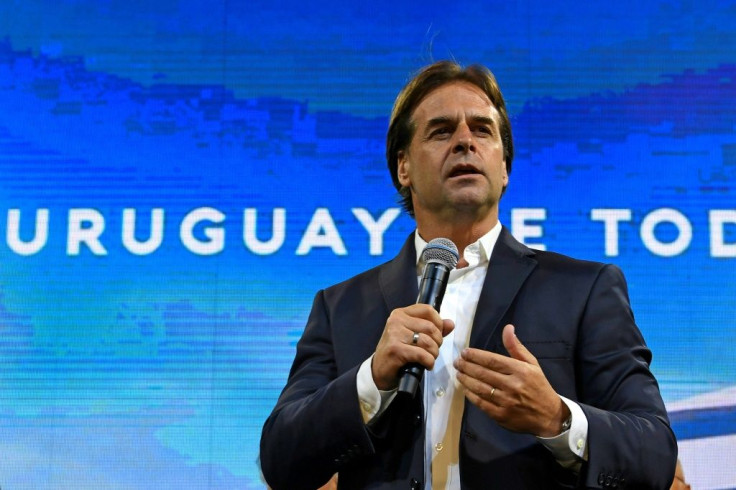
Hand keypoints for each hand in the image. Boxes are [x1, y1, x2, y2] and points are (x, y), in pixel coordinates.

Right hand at [372, 304, 453, 390]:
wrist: (379, 370)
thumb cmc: (398, 351)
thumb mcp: (414, 336)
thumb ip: (433, 328)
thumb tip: (450, 323)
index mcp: (400, 313)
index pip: (428, 310)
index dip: (438, 322)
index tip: (437, 334)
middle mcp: (396, 321)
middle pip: (430, 327)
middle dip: (438, 342)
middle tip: (433, 350)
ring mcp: (394, 335)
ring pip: (428, 341)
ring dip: (434, 353)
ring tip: (429, 358)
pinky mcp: (395, 350)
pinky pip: (422, 355)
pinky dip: (429, 362)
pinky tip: (426, 365)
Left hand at [454, 324, 568, 436]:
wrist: (549, 416)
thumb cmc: (539, 386)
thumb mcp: (532, 364)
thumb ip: (516, 347)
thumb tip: (507, 328)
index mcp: (520, 371)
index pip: (492, 360)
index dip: (476, 356)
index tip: (465, 352)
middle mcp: (512, 385)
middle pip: (483, 373)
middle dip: (467, 366)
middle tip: (457, 362)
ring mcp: (506, 402)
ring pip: (480, 388)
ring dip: (466, 379)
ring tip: (459, 373)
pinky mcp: (501, 416)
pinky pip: (481, 404)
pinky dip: (471, 395)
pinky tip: (465, 389)